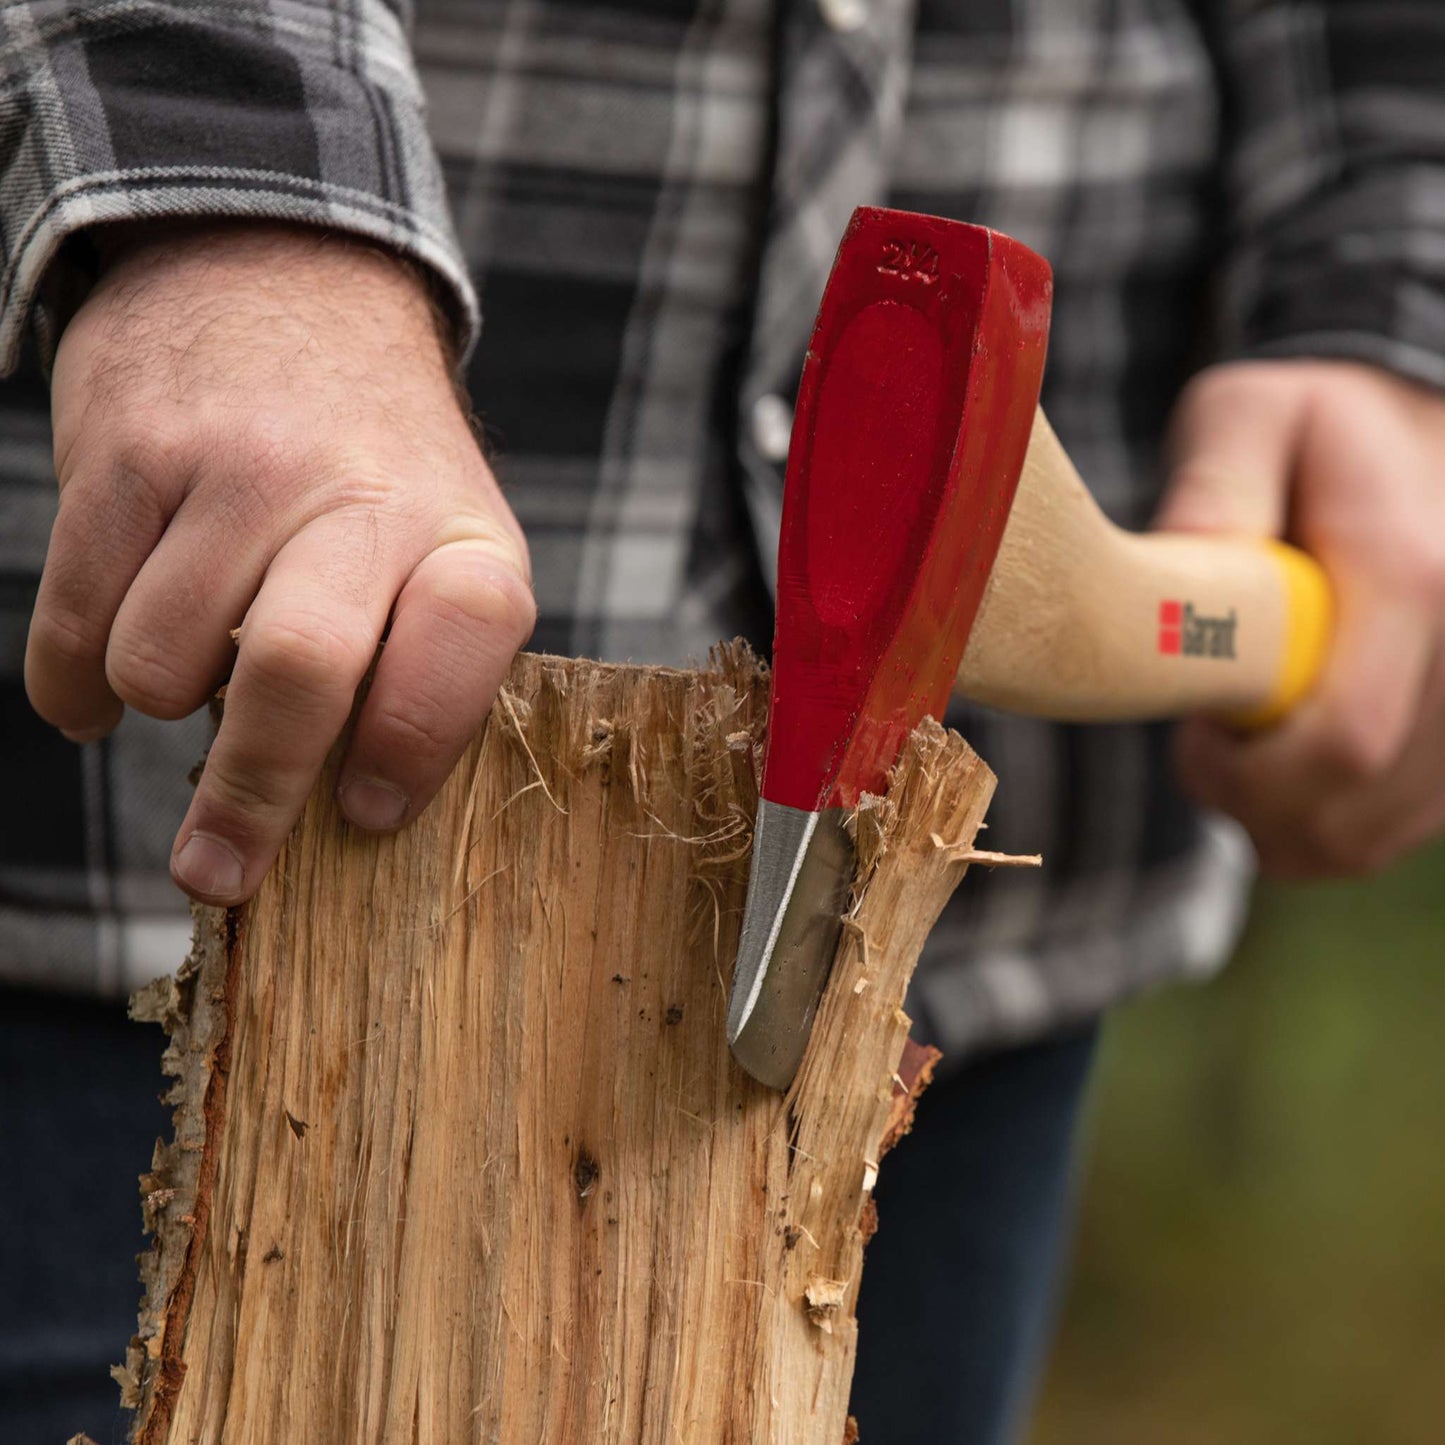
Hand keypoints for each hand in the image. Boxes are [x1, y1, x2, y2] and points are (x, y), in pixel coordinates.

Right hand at [27, 223, 534, 903]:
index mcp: (463, 537)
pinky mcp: (125, 454)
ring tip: (196, 651)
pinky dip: (76, 685)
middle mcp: (358, 496)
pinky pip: (75, 626)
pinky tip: (102, 681)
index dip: (412, 748)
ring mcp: (234, 469)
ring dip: (160, 698)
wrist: (280, 275)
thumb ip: (415, 664)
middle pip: (297, 674)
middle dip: (250, 800)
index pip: (462, 652)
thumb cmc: (373, 466)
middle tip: (218, 872)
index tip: (363, 817)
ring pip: (158, 667)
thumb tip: (334, 819)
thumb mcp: (446, 543)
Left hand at [1156, 360, 1444, 878]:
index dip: (1241, 769)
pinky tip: (1285, 762)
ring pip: (1362, 840)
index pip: (1343, 739)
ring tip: (1241, 743)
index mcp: (1412, 575)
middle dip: (1245, 800)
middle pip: (1347, 811)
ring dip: (1275, 819)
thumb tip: (1182, 567)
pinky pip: (1382, 836)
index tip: (1193, 727)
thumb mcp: (1246, 415)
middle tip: (1202, 738)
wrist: (1412, 437)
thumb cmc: (1310, 428)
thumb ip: (1215, 483)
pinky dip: (1318, 824)